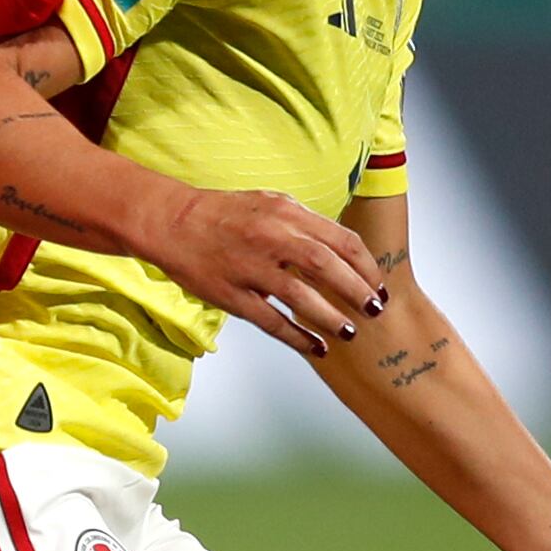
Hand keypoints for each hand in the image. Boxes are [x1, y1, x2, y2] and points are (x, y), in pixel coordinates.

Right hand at [130, 184, 384, 354]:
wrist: (172, 222)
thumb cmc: (224, 213)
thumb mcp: (271, 203)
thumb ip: (305, 223)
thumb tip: (340, 247)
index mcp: (287, 213)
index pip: (341, 240)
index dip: (367, 266)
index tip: (378, 284)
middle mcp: (272, 237)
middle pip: (328, 267)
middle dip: (358, 291)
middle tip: (375, 310)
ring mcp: (251, 267)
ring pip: (302, 297)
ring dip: (331, 318)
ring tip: (350, 333)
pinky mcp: (232, 294)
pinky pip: (271, 321)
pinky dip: (298, 337)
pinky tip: (316, 348)